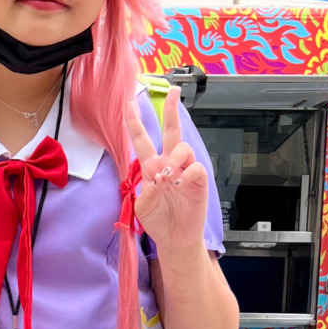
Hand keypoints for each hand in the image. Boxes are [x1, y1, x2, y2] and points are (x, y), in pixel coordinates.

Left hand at [125, 88, 210, 256]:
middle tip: (174, 91)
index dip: (135, 122)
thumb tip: (161, 176)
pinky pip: (195, 168)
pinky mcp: (198, 180)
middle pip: (171, 130)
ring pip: (183, 148)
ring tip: (168, 176)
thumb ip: (148, 190)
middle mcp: (168, 164)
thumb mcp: (143, 206)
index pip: (142, 140)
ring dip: (174, 158)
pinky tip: (178, 183)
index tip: (129, 103)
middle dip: (172, 110)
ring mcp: (184, 170)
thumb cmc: (158, 220)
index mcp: (151, 166)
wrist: (174, 237)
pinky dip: (186, 174)